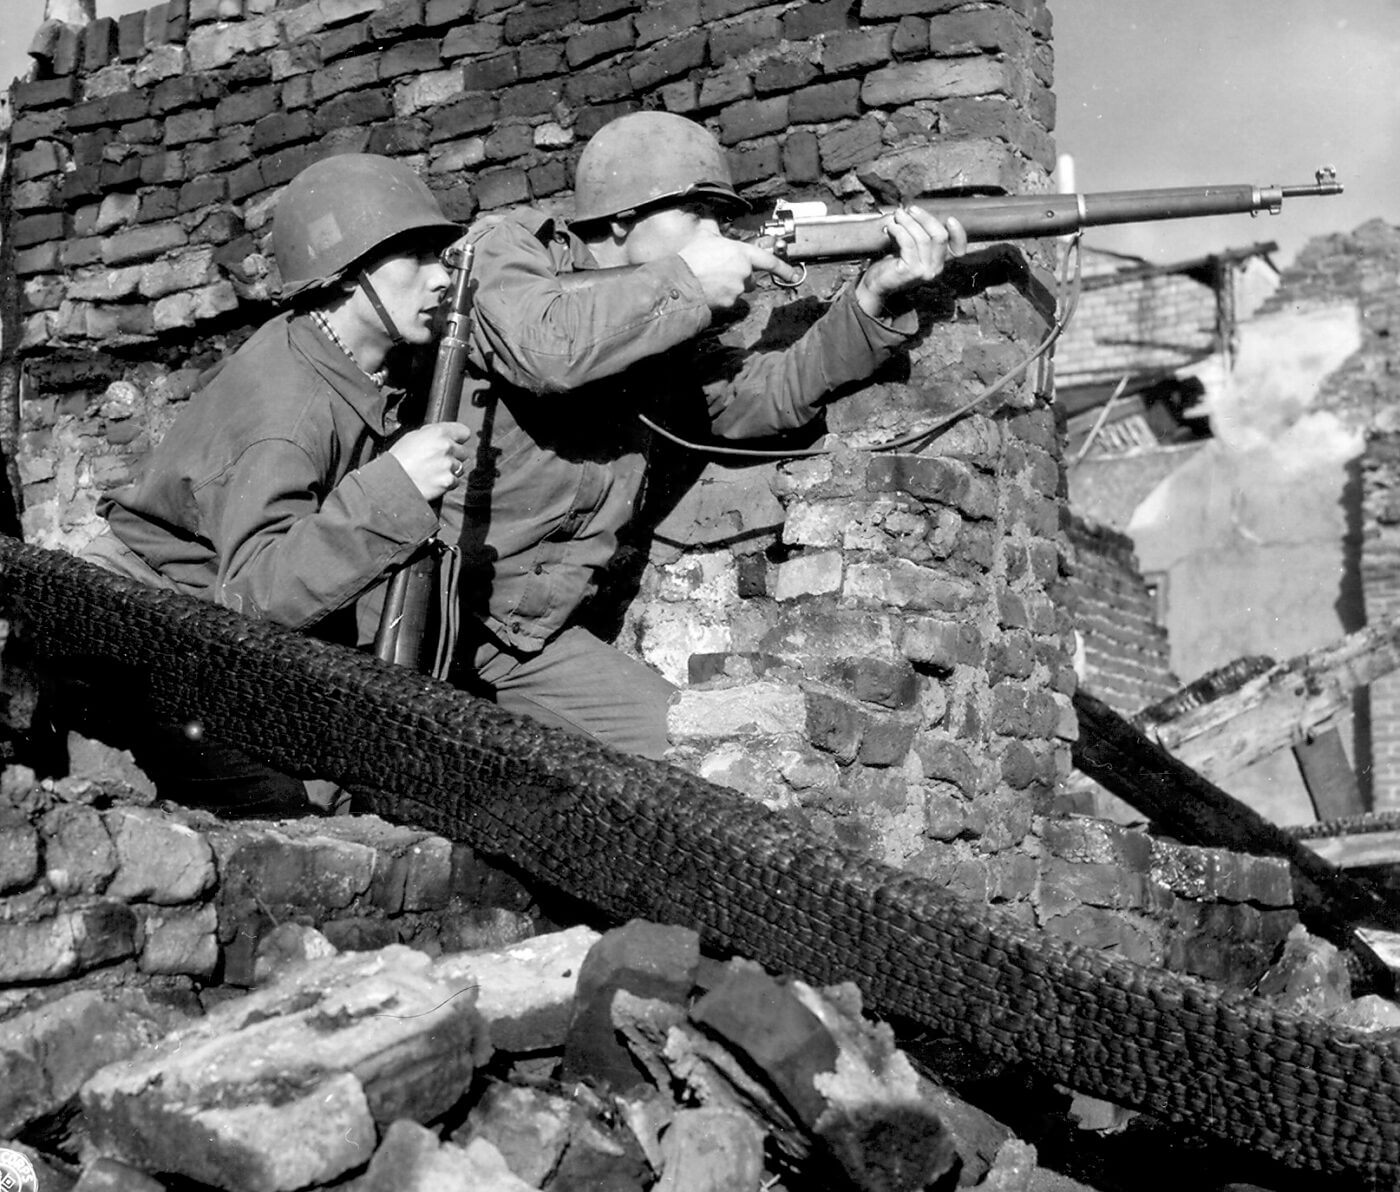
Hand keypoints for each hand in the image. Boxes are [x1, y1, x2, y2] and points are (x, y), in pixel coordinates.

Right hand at [388, 421, 472, 501]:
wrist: (391, 480)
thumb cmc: (399, 458)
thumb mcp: (413, 436)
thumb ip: (433, 434)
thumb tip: (444, 434)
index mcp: (438, 432)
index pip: (464, 432)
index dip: (459, 438)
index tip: (455, 442)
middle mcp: (446, 447)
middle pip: (464, 451)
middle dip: (454, 456)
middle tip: (439, 461)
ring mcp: (448, 465)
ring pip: (460, 467)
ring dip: (451, 470)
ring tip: (434, 472)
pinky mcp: (448, 481)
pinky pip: (455, 481)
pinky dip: (447, 483)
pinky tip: (434, 481)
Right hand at [676, 231, 802, 308]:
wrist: (680, 282)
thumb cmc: (691, 257)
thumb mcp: (704, 235)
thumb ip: (714, 227)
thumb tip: (712, 218)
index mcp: (742, 253)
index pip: (769, 261)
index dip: (784, 268)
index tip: (794, 274)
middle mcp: (744, 272)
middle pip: (750, 277)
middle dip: (740, 275)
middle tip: (720, 271)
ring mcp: (738, 289)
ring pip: (739, 289)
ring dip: (729, 285)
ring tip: (709, 279)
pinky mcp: (729, 303)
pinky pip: (729, 300)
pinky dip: (721, 296)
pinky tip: (707, 290)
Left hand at [854, 208, 966, 316]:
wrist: (876, 284)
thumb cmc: (892, 264)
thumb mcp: (911, 248)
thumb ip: (919, 234)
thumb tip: (916, 212)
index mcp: (940, 263)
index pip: (959, 250)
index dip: (959, 233)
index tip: (950, 218)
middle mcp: (936, 269)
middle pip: (940, 236)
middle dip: (926, 218)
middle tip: (911, 209)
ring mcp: (924, 271)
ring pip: (923, 238)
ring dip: (909, 222)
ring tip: (898, 215)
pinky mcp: (910, 271)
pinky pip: (908, 243)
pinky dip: (900, 231)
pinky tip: (892, 226)